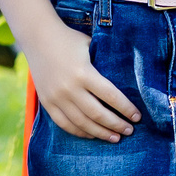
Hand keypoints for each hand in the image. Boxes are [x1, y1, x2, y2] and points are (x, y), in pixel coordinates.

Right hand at [22, 23, 139, 141]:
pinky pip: (65, 124)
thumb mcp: (91, 46)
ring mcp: (56, 97)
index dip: (126, 109)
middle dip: (116, 125)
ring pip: (82, 123)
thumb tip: (127, 80)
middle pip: (98, 114)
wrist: (37, 37)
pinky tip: (93, 135)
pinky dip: (80, 132)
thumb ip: (105, 63)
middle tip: (129, 131)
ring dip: (101, 133)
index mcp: (84, 73)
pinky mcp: (47, 103)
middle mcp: (70, 88)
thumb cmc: (69, 40)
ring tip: (115, 138)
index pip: (110, 96)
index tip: (137, 117)